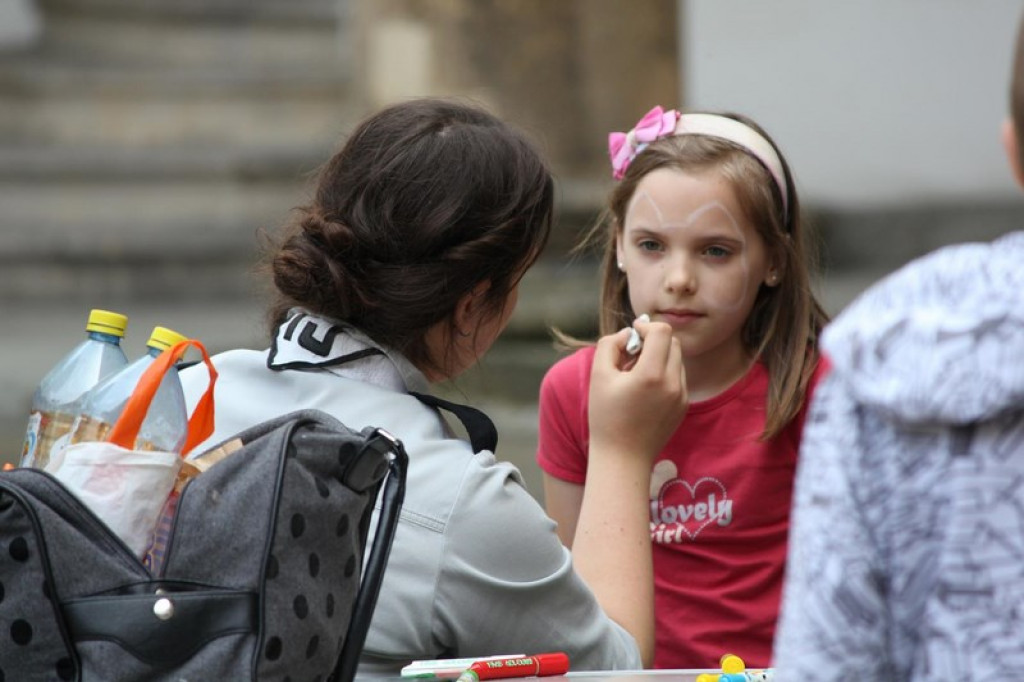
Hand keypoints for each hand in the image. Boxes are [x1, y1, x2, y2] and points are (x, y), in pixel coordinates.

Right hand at [588, 320, 687, 465]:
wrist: (622, 458)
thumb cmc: (606, 417)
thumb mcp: (598, 376)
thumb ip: (610, 345)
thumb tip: (629, 334)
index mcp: (651, 374)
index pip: (661, 331)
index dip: (646, 326)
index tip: (633, 334)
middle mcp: (673, 383)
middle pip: (672, 342)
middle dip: (653, 340)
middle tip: (631, 355)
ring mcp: (682, 396)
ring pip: (676, 359)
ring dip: (659, 357)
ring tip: (636, 374)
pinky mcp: (683, 406)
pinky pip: (678, 377)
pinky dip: (664, 373)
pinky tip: (644, 390)